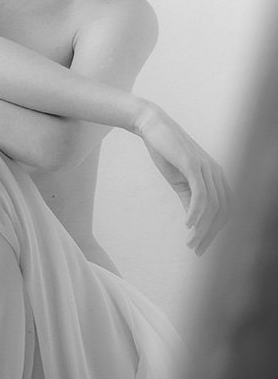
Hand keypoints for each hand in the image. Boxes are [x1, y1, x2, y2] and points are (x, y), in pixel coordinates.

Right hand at [135, 102, 230, 254]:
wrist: (153, 127)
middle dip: (212, 235)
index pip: (226, 209)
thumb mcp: (180, 181)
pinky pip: (200, 194)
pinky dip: (196, 212)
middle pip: (224, 211)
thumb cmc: (167, 152)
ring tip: (191, 243)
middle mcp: (217, 172)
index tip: (202, 248)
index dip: (217, 232)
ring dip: (203, 228)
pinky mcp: (192, 164)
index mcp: (217, 176)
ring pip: (213, 205)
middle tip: (197, 251)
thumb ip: (189, 200)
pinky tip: (188, 225)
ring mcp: (206, 168)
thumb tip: (195, 222)